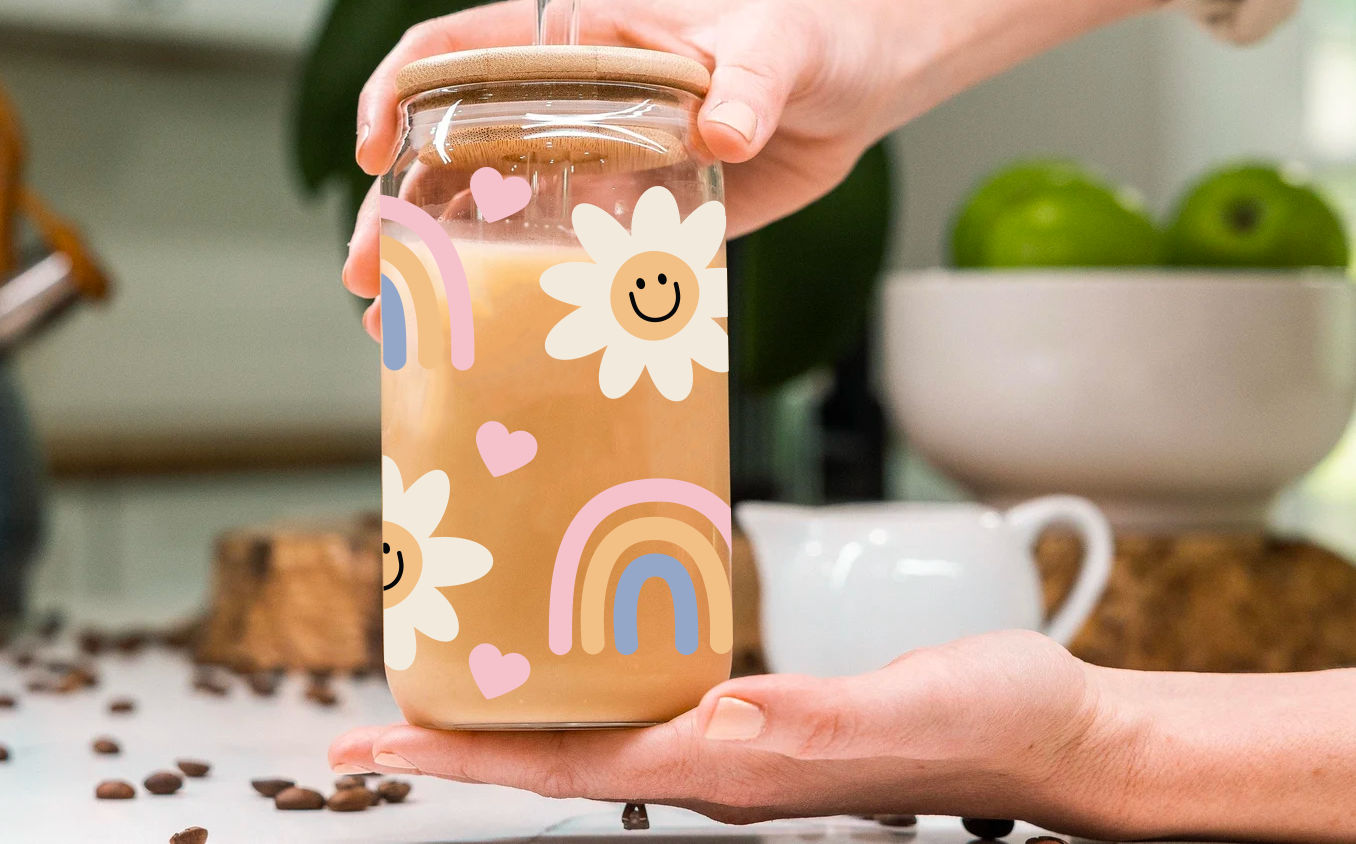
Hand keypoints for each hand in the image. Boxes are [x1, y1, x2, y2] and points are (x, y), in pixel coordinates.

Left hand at [328, 631, 1139, 835]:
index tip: (369, 746)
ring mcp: (735, 740)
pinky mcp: (762, 710)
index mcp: (726, 765)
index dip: (460, 755)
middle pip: (552, 753)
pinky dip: (587, 680)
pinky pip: (648, 698)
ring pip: (592, 728)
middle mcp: (713, 759)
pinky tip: (577, 649)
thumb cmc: (983, 722)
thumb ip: (805, 722)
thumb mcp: (892, 713)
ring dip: (515, 710)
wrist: (1047, 731)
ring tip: (453, 671)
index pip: (560, 767)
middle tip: (375, 710)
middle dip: (460, 737)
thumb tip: (713, 723)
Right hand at [343, 0, 891, 327]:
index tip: (371, 146)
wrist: (854, 91)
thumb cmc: (812, 40)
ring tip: (398, 323)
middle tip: (369, 272)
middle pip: (448, 147)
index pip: (457, 49)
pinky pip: (552, 254)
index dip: (399, 88)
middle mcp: (563, 100)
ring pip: (484, 209)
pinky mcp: (623, 215)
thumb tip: (726, 130)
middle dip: (396, 207)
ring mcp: (586, 161)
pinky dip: (511, 293)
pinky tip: (480, 336)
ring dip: (435, 262)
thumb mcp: (782, 43)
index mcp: (579, 38)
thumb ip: (753, 77)